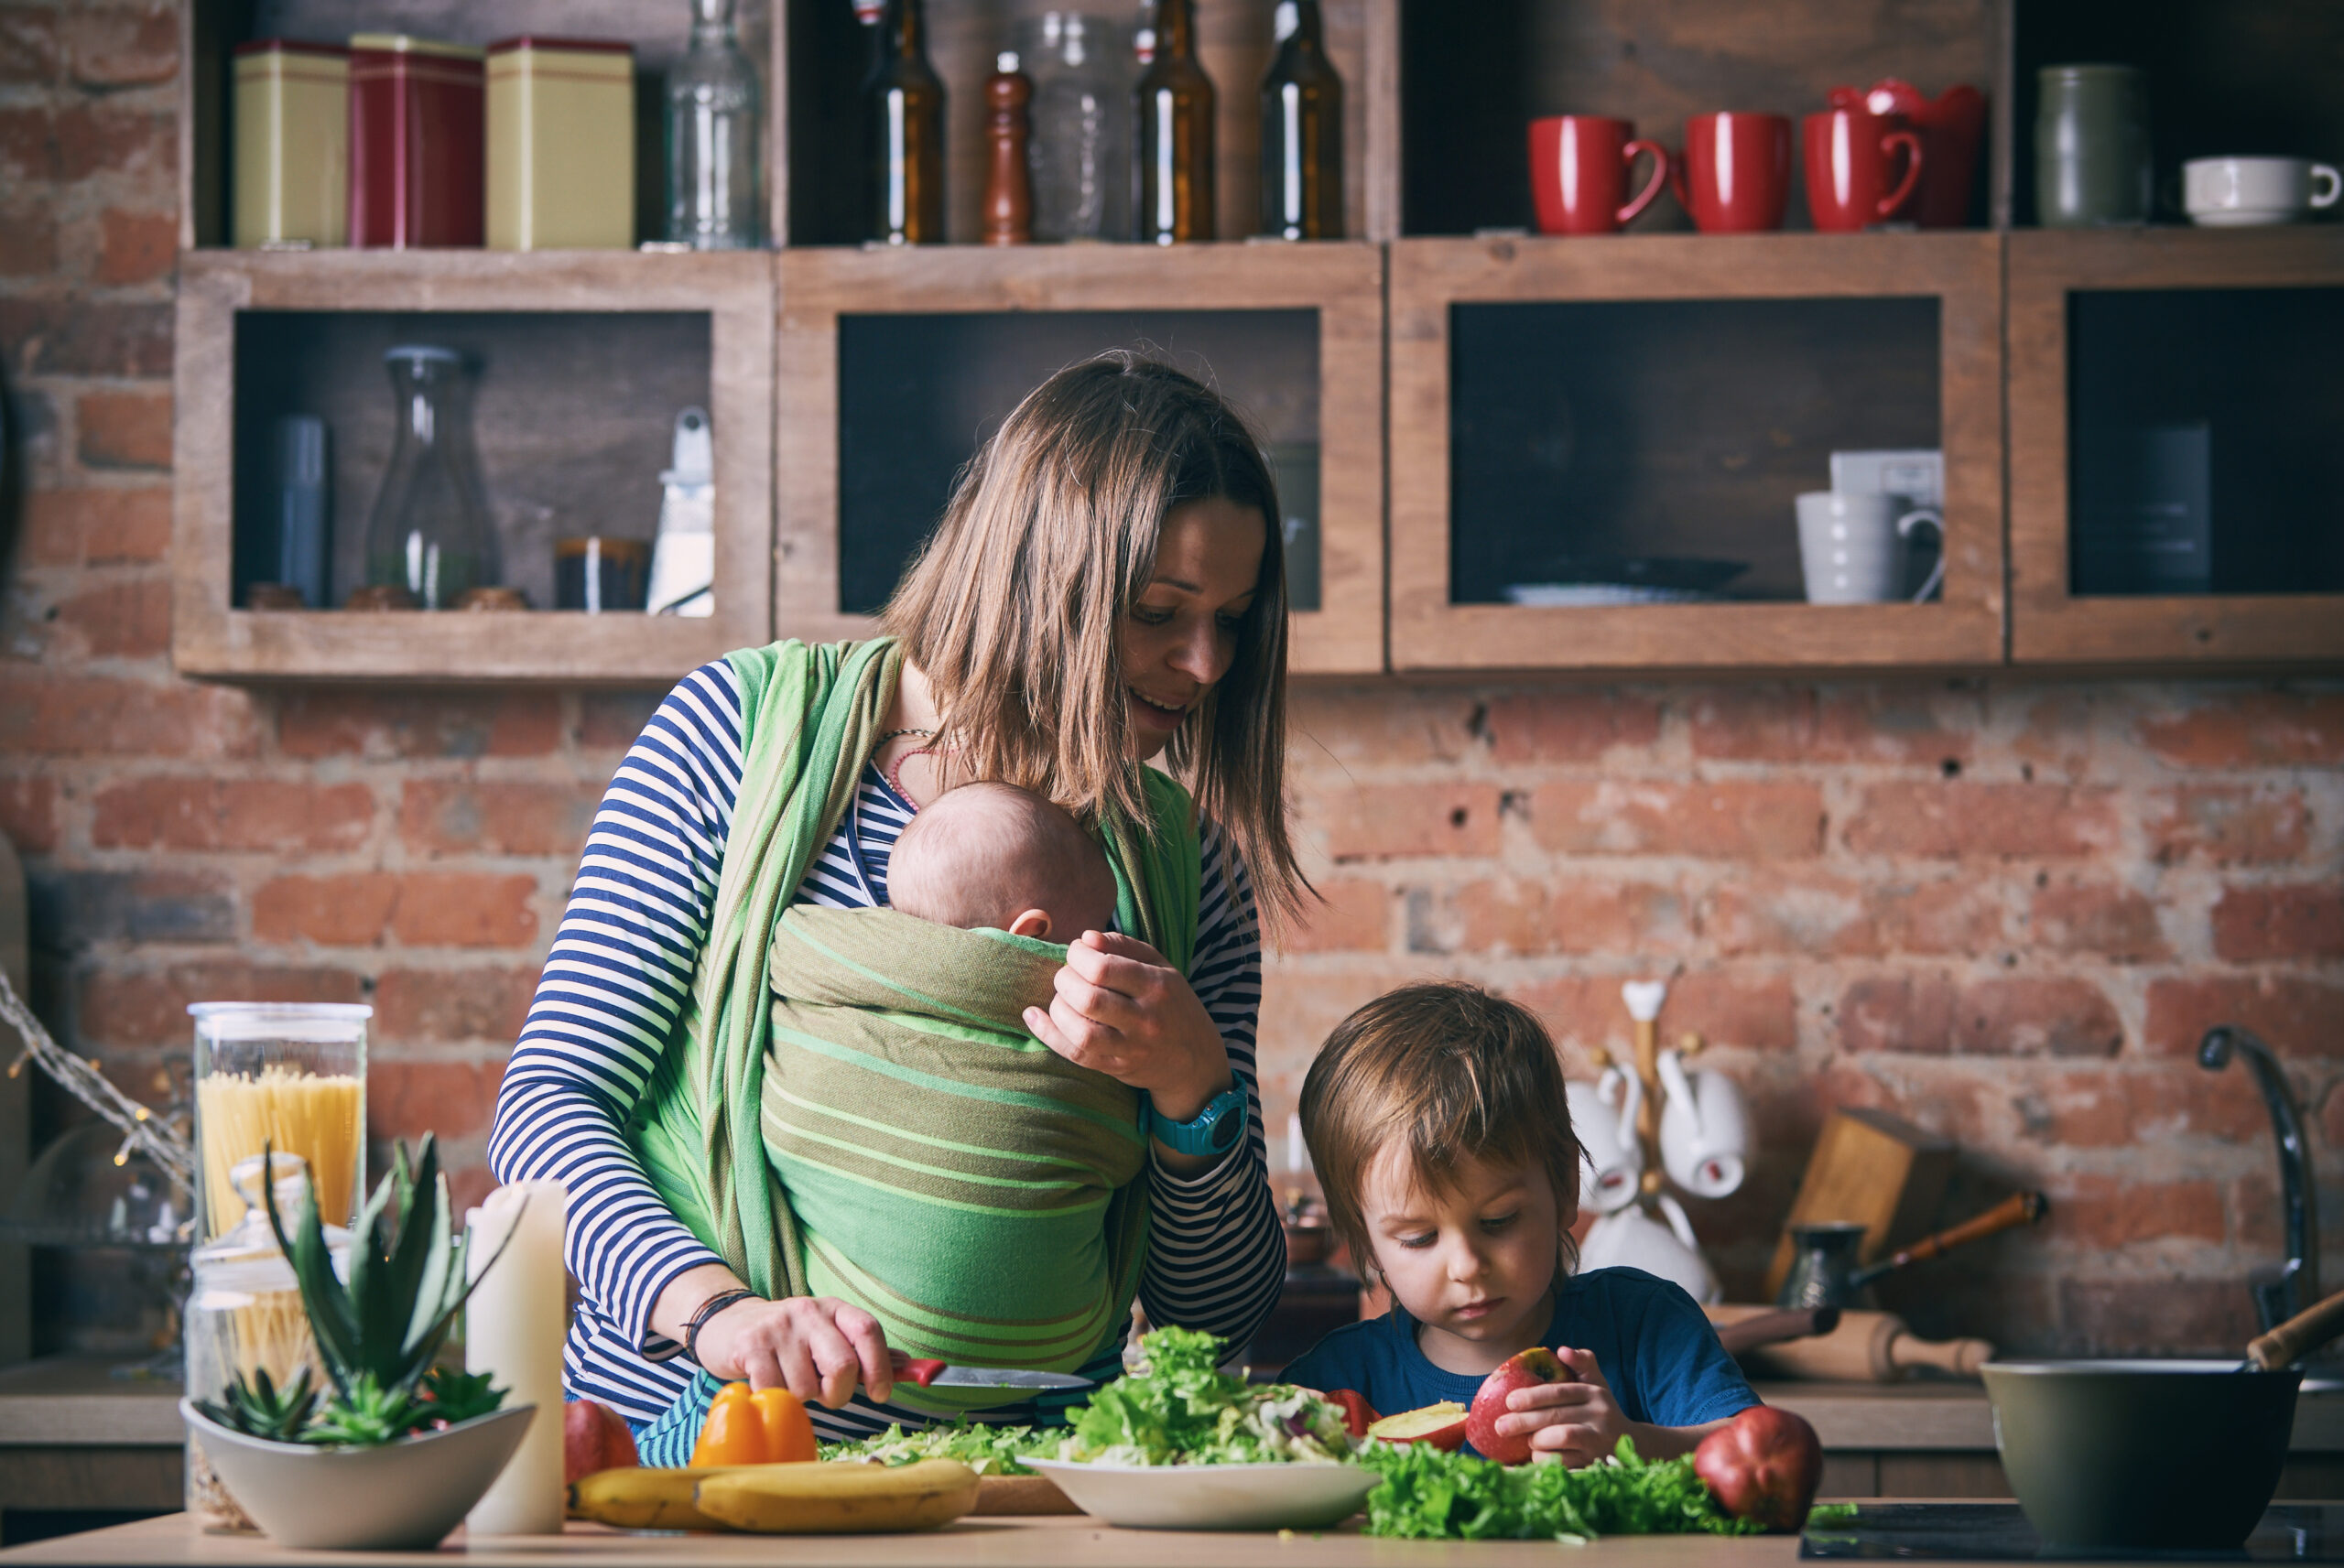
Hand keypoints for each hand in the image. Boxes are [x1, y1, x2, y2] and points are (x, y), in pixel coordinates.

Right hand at [693, 1294, 893, 1408]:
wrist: (728, 1324)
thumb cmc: (788, 1340)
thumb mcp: (827, 1336)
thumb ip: (864, 1352)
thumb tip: (910, 1367)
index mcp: (834, 1309)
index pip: (868, 1330)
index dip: (881, 1367)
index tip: (881, 1394)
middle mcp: (809, 1312)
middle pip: (842, 1365)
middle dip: (839, 1394)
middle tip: (826, 1396)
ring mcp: (779, 1327)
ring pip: (806, 1387)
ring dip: (802, 1399)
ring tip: (789, 1381)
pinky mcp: (750, 1345)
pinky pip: (775, 1392)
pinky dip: (775, 1400)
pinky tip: (768, 1385)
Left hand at [1023, 931, 1230, 1122]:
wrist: (1194, 1063)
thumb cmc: (1173, 1005)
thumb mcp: (1161, 967)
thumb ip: (1124, 946)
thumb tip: (1086, 938)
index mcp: (1157, 986)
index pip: (1105, 968)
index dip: (1078, 956)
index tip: (1076, 952)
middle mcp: (1145, 1019)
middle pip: (1089, 998)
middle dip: (1064, 980)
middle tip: (1066, 975)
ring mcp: (1130, 1048)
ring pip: (1081, 1030)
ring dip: (1057, 1007)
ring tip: (1060, 996)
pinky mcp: (1116, 1068)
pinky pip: (1075, 1053)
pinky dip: (1048, 1034)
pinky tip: (1033, 1016)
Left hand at [1494, 1347, 1631, 1467]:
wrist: (1636, 1446)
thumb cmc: (1603, 1412)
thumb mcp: (1597, 1385)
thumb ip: (1582, 1364)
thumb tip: (1562, 1350)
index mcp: (1595, 1393)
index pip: (1560, 1392)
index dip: (1533, 1396)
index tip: (1509, 1401)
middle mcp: (1601, 1415)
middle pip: (1556, 1415)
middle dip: (1524, 1421)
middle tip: (1500, 1426)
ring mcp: (1600, 1440)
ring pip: (1562, 1436)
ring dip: (1537, 1440)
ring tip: (1527, 1441)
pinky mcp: (1596, 1462)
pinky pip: (1565, 1461)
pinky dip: (1547, 1458)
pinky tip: (1537, 1455)